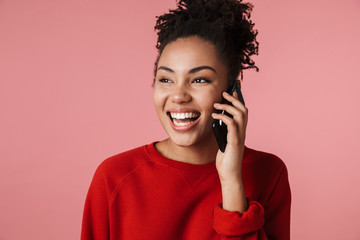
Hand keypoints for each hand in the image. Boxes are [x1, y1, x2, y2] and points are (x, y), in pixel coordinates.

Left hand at [211, 85, 247, 211]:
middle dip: (234, 99)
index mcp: (240, 132)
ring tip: (217, 103)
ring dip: (228, 106)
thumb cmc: (226, 160)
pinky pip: (232, 124)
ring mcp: (240, 137)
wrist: (229, 174)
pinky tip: (215, 115)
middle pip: (243, 110)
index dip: (238, 101)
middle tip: (224, 93)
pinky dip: (223, 117)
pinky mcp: (234, 142)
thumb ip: (224, 132)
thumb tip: (217, 120)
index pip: (242, 112)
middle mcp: (242, 132)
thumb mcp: (224, 142)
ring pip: (240, 114)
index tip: (232, 92)